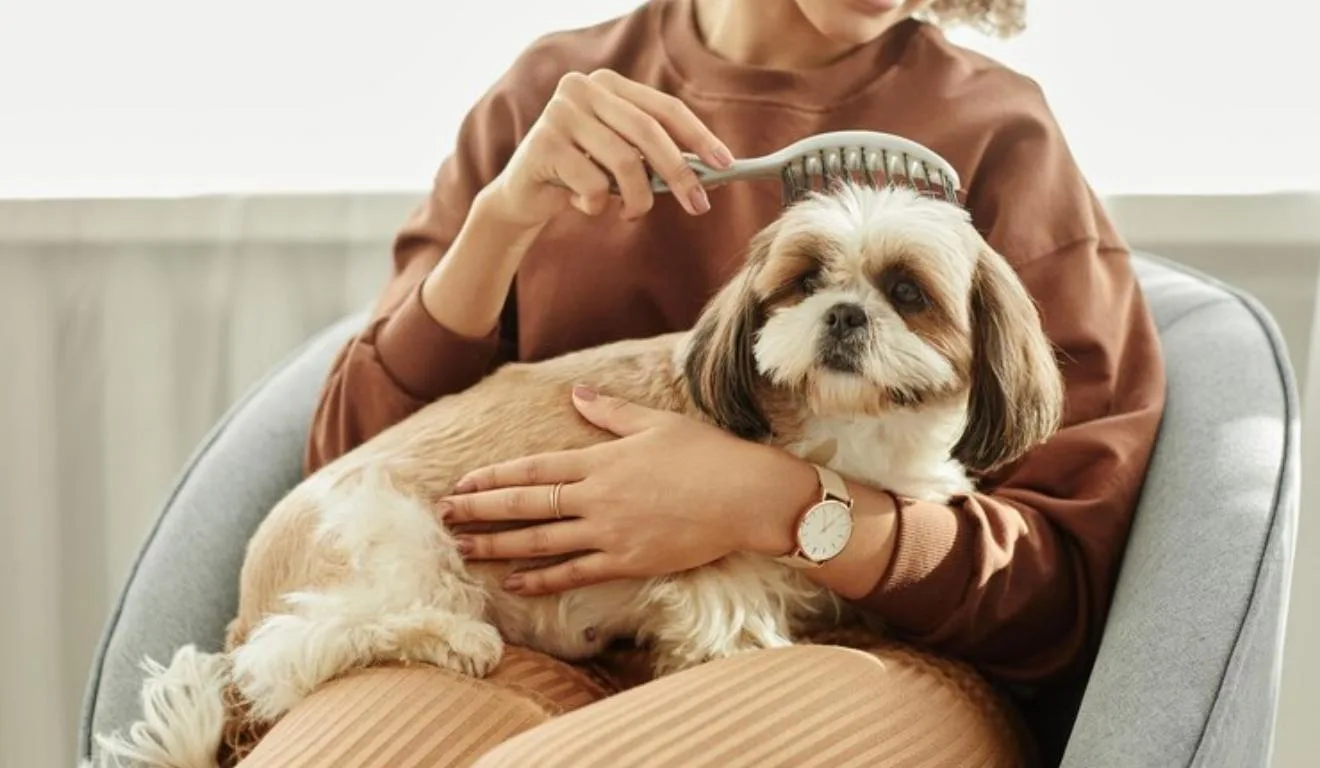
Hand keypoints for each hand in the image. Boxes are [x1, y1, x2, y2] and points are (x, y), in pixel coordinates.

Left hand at [438, 385, 817, 595]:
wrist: (746, 496)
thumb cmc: (707, 455)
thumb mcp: (656, 423)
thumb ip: (610, 411)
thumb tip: (577, 393)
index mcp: (600, 460)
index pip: (533, 469)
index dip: (493, 477)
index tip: (462, 482)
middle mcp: (596, 497)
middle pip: (525, 505)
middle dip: (480, 510)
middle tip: (443, 516)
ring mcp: (609, 532)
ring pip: (540, 541)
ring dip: (497, 545)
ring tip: (463, 549)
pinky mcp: (627, 561)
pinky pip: (573, 573)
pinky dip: (541, 578)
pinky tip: (513, 580)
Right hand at [481, 69, 734, 227]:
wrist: (523, 195)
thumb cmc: (583, 176)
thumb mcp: (623, 160)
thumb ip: (659, 158)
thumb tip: (716, 172)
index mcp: (608, 84)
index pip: (664, 107)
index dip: (698, 136)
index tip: (725, 164)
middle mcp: (582, 88)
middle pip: (648, 132)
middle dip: (680, 173)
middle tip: (699, 206)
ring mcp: (559, 113)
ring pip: (625, 162)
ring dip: (638, 199)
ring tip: (632, 212)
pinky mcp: (544, 144)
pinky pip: (594, 185)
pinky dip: (597, 206)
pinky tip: (579, 202)